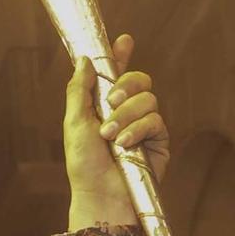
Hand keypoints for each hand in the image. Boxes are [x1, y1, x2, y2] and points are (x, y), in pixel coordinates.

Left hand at [63, 33, 168, 217]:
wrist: (101, 194)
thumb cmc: (84, 164)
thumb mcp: (75, 122)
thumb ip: (80, 89)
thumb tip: (85, 59)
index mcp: (104, 105)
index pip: (115, 74)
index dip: (120, 56)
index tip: (123, 40)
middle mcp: (127, 112)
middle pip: (139, 79)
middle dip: (125, 85)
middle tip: (111, 102)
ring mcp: (144, 125)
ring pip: (148, 98)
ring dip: (126, 115)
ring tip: (111, 136)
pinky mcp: (159, 140)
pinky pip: (156, 119)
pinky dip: (138, 129)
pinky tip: (125, 144)